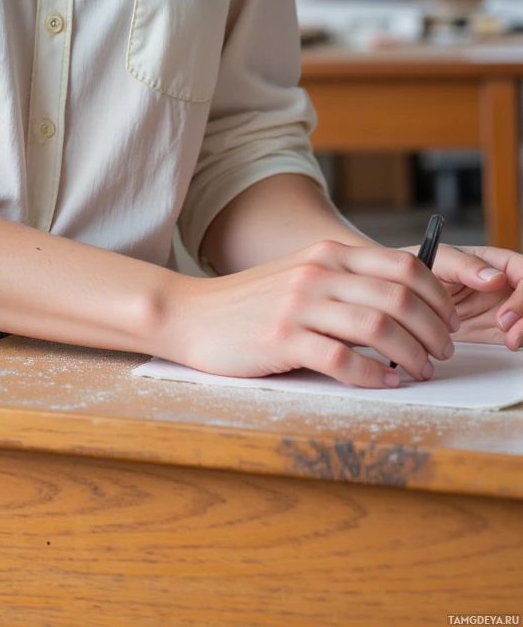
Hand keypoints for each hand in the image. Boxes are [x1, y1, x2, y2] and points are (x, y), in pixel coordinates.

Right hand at [168, 239, 459, 387]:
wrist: (191, 312)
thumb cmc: (251, 302)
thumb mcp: (301, 276)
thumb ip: (345, 281)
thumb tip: (405, 305)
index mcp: (327, 254)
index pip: (403, 265)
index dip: (437, 295)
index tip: (448, 321)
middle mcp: (318, 273)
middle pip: (400, 298)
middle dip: (433, 330)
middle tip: (442, 353)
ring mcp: (299, 306)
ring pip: (378, 328)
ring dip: (411, 356)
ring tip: (419, 371)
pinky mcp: (282, 340)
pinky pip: (342, 361)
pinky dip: (372, 376)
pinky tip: (383, 383)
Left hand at [398, 241, 522, 350]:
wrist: (408, 296)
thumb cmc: (422, 268)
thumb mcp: (441, 261)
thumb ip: (466, 265)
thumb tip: (495, 277)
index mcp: (496, 263)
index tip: (506, 315)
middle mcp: (506, 284)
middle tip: (511, 333)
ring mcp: (506, 307)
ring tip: (510, 342)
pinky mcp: (501, 329)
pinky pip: (519, 335)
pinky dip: (520, 341)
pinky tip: (509, 344)